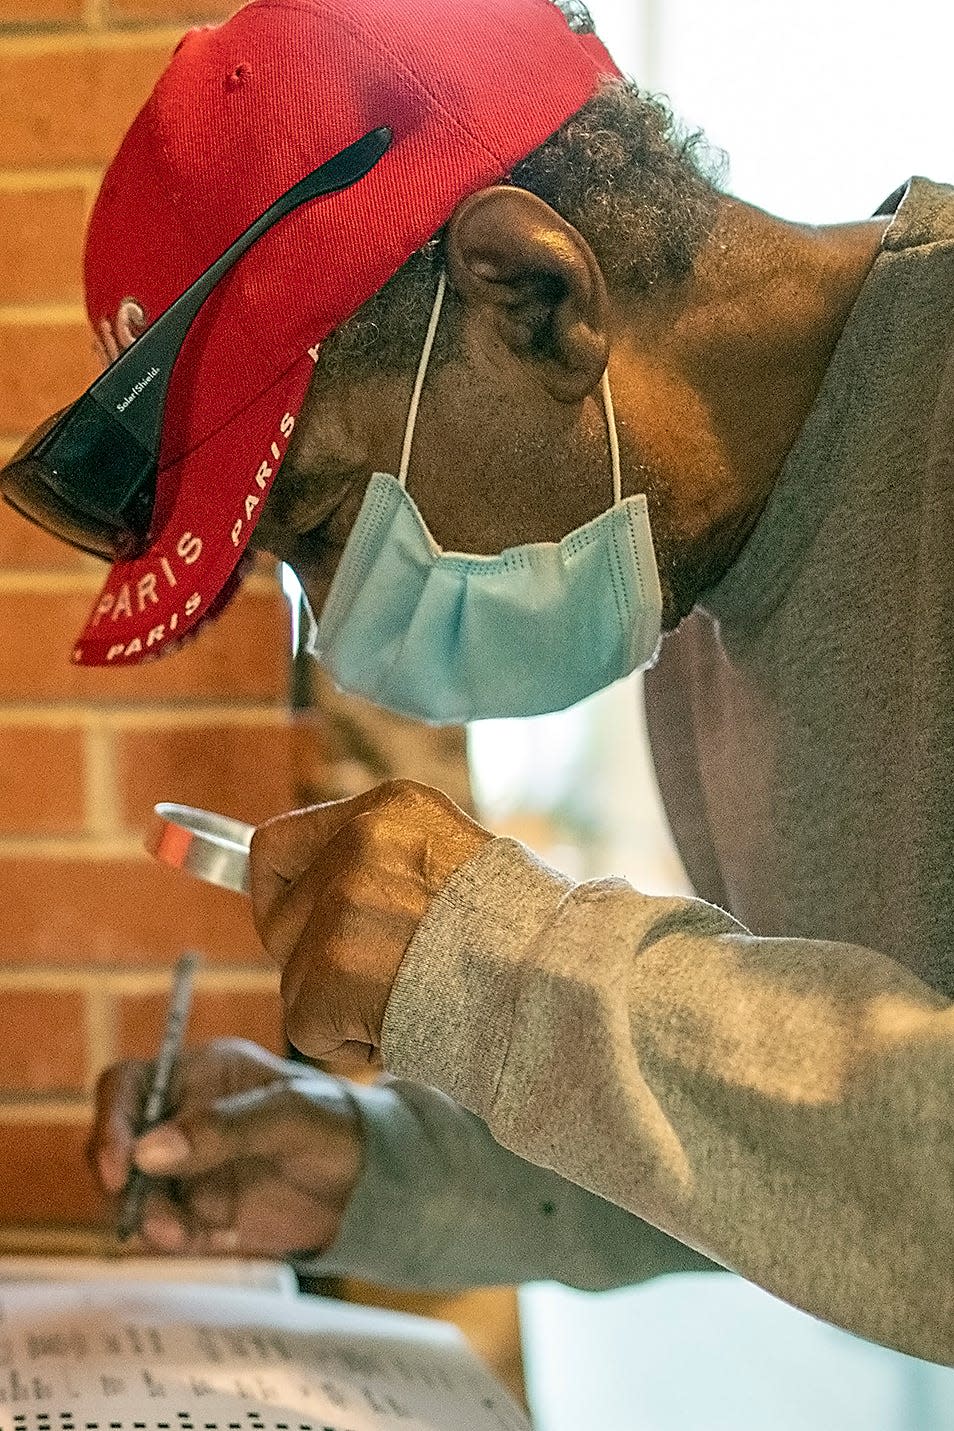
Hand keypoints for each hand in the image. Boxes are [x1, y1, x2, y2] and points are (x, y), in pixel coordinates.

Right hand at [88, 1038, 362, 1255]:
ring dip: (145, 1215)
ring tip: (178, 1233)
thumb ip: (223, 1128)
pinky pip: (164, 1227)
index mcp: (201, 1075)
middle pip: (118, 1143)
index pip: (128, 1085)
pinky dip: (168, 1237)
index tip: (118, 1164)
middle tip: (146, 1210)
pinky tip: (192, 1240)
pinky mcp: (200, 1213)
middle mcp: (184, 1118)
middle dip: (122, 1181)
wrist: (372, 1183)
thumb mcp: (290, 1115)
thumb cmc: (337, 1125)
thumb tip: (147, 1151)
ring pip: (134, 1192)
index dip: (112, 1120)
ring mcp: (188, 1168)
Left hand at [250, 779, 491, 1064]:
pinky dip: (347, 1043)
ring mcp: (340, 907)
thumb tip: (310, 890)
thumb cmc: (519, 937)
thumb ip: (380, 863)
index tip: (296, 923)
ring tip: (411, 997)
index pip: (276, 843)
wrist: (559, 986)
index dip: (279, 893)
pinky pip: (305, 1025)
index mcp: (390, 807)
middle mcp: (357, 844)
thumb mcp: (451, 858)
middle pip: (280, 919)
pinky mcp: (330, 974)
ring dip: (340, 1004)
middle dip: (316, 959)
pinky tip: (401, 1026)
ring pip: (295, 977)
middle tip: (383, 976)